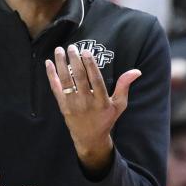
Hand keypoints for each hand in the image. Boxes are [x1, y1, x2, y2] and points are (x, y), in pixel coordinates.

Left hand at [45, 45, 140, 170]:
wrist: (90, 138)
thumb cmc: (106, 119)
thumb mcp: (119, 105)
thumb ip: (125, 86)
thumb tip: (136, 71)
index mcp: (101, 101)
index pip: (95, 79)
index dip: (90, 65)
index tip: (86, 51)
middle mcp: (86, 102)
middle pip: (79, 77)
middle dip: (74, 60)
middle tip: (72, 47)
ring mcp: (73, 104)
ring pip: (65, 80)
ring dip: (61, 64)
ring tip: (59, 50)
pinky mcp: (63, 106)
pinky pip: (55, 88)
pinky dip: (51, 75)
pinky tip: (48, 63)